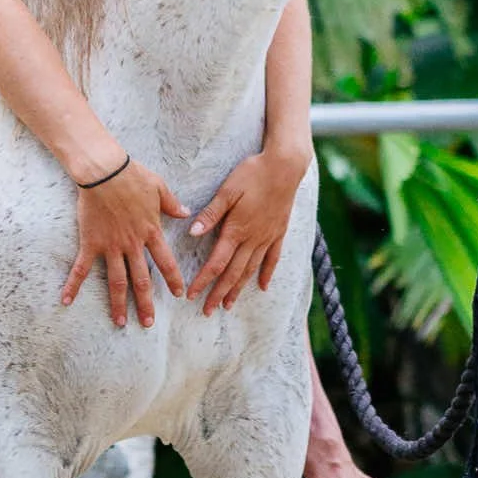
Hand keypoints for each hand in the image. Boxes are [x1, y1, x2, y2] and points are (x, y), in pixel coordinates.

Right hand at [61, 159, 188, 328]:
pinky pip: (81, 268)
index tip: (179, 294)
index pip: (165, 261)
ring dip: (118, 303)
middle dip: (145, 303)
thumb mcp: (159, 187)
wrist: (105, 171)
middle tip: (148, 323)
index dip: (173, 279)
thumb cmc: (133, 175)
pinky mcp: (91, 242)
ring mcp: (110, 245)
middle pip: (141, 279)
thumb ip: (172, 204)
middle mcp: (132, 244)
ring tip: (119, 322)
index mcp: (150, 231)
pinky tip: (66, 301)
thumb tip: (187, 214)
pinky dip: (72, 285)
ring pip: (116, 280)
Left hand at [186, 148, 310, 314]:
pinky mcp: (279, 232)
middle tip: (207, 311)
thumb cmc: (253, 173)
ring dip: (238, 289)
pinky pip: (273, 258)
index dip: (203, 280)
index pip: (217, 262)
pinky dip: (266, 274)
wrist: (285, 166)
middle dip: (218, 293)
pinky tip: (262, 287)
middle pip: (233, 273)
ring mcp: (268, 237)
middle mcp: (253, 238)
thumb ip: (211, 213)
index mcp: (237, 229)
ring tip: (228, 305)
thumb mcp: (228, 189)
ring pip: (251, 270)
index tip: (192, 295)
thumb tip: (192, 233)